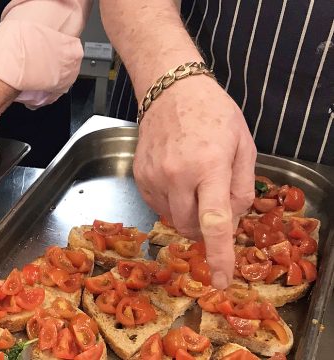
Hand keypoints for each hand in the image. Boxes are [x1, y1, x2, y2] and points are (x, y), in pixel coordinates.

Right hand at [133, 76, 256, 288]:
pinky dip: (172, 204)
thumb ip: (242, 187)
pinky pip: (158, 206)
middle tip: (215, 207)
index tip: (221, 279)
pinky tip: (178, 181)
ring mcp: (154, 177)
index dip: (220, 255)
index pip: (215, 221)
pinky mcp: (139, 176)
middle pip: (190, 227)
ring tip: (195, 184)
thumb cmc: (213, 114)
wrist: (170, 91)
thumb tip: (230, 221)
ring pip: (173, 219)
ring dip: (188, 215)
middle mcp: (177, 175)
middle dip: (205, 229)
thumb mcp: (243, 145)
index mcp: (209, 166)